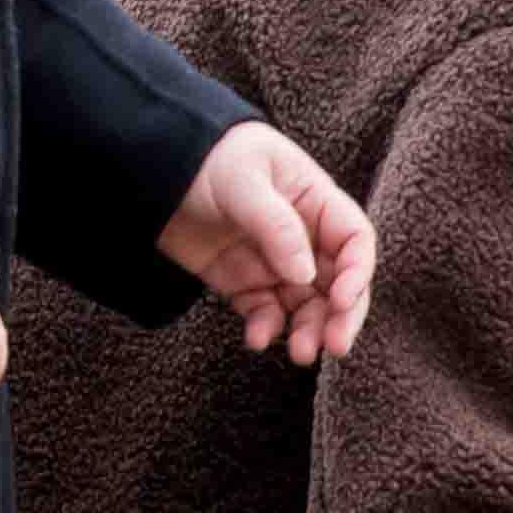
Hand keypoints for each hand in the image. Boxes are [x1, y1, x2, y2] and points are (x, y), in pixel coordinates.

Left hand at [163, 121, 375, 364]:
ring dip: (308, 331)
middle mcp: (304, 236)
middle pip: (338, 282)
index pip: (354, 241)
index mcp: (316, 202)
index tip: (342, 300)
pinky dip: (265, 329)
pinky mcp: (244, 283)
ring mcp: (274, 262)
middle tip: (334, 345)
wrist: (155, 168)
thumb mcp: (244, 181)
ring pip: (307, 305)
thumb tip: (304, 275)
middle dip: (341, 316)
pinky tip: (256, 339)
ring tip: (300, 353)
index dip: (357, 272)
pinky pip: (265, 313)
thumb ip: (277, 225)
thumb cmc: (209, 158)